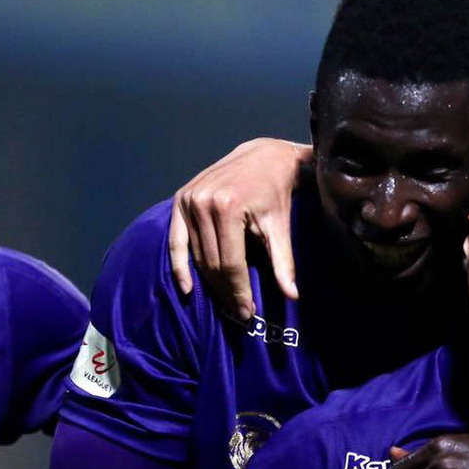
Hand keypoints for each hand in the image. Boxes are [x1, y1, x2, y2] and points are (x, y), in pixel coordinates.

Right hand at [166, 138, 310, 321]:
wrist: (264, 156)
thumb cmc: (276, 192)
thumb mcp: (280, 227)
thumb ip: (283, 262)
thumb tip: (292, 296)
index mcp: (227, 208)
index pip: (230, 263)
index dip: (238, 291)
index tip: (247, 311)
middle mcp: (203, 203)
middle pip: (211, 263)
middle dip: (226, 290)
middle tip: (239, 311)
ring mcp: (189, 200)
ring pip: (196, 255)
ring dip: (209, 282)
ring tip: (226, 300)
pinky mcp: (181, 200)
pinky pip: (176, 240)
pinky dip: (179, 265)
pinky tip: (186, 288)